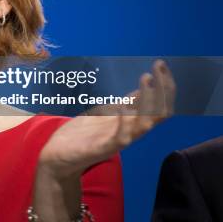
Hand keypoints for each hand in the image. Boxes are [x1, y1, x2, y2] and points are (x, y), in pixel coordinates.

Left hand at [38, 59, 175, 178]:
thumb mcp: (106, 113)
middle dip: (162, 89)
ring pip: (145, 125)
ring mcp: (118, 141)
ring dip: (148, 101)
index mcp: (131, 122)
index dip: (163, 85)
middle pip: (159, 113)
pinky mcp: (103, 149)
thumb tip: (144, 89)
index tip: (160, 64)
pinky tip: (124, 107)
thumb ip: (126, 104)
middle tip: (158, 66)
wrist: (59, 156)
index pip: (159, 105)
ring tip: (146, 78)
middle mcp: (130, 131)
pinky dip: (125, 122)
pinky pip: (121, 138)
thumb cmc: (83, 134)